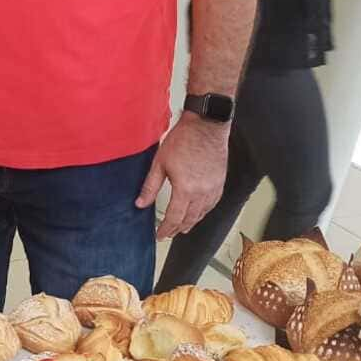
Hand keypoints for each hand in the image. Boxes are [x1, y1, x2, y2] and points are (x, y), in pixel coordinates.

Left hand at [136, 112, 229, 239]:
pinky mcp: (220, 181)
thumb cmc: (184, 139)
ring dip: (192, 222)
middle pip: (189, 219)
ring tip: (183, 227)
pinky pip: (213, 203)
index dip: (166, 229)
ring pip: (202, 213)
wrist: (206, 125)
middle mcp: (201, 192)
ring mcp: (213, 188)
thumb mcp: (160, 163)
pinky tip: (200, 212)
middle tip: (169, 233)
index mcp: (185, 189)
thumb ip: (150, 186)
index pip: (174, 218)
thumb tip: (140, 203)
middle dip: (177, 229)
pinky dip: (204, 211)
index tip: (160, 235)